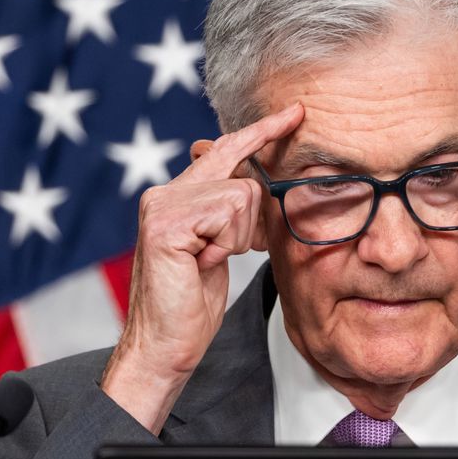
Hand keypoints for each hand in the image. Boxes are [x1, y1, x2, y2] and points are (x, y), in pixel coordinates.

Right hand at [101, 102, 303, 433]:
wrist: (164, 345)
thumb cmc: (191, 304)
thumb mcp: (220, 248)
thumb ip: (232, 213)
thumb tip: (260, 187)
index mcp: (177, 195)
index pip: (225, 151)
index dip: (261, 132)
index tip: (294, 113)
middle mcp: (165, 192)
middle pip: (244, 177)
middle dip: (250, 222)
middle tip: (219, 256)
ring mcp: (163, 204)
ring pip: (242, 196)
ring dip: (236, 238)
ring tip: (206, 263)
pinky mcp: (167, 223)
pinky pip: (228, 213)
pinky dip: (226, 245)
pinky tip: (201, 264)